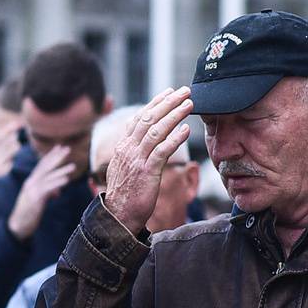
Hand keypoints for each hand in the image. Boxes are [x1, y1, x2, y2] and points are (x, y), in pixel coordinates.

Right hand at [6, 145, 75, 240]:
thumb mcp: (38, 201)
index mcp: (31, 182)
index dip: (51, 156)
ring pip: (48, 177)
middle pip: (45, 167)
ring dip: (61, 171)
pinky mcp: (35, 199)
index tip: (60, 147)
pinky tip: (66, 180)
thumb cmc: (28, 214)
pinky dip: (57, 183)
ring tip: (73, 166)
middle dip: (56, 157)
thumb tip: (56, 192)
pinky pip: (47, 188)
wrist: (17, 226)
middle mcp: (30, 183)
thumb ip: (47, 193)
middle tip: (67, 148)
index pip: (42, 165)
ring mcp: (32, 190)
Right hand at [101, 87, 193, 233]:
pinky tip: (186, 130)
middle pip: (148, 118)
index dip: (154, 103)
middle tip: (184, 91)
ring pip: (156, 130)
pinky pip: (162, 151)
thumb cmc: (124, 194)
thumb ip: (132, 153)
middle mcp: (127, 149)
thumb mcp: (123, 168)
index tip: (169, 92)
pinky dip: (175, 138)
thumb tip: (140, 142)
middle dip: (168, 102)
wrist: (118, 216)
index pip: (138, 117)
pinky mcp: (147, 172)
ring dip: (174, 114)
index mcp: (122, 146)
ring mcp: (136, 159)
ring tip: (190, 104)